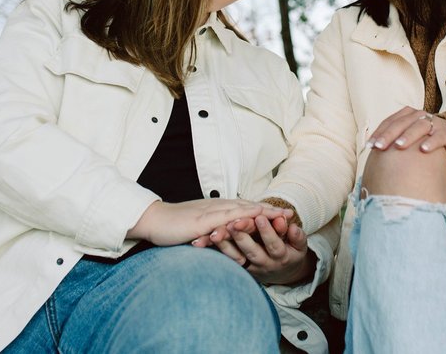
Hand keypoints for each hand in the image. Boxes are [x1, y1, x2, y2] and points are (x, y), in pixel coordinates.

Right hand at [128, 199, 291, 246]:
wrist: (154, 220)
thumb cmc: (173, 226)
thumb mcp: (198, 228)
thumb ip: (213, 231)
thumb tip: (224, 238)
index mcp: (217, 209)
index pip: (245, 209)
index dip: (264, 211)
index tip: (282, 215)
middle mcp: (217, 207)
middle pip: (249, 207)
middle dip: (270, 211)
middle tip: (291, 214)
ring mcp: (211, 212)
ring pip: (242, 210)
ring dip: (262, 213)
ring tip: (281, 217)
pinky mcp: (204, 220)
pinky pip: (227, 218)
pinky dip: (243, 217)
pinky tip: (254, 219)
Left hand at [213, 215, 314, 284]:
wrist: (282, 272)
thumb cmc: (291, 252)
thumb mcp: (299, 246)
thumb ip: (297, 236)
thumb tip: (293, 226)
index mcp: (281, 257)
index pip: (274, 245)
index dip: (268, 232)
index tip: (260, 217)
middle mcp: (264, 264)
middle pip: (252, 252)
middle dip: (242, 237)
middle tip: (234, 223)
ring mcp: (251, 267)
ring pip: (236, 257)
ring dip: (225, 245)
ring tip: (216, 232)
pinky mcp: (239, 267)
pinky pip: (226, 259)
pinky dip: (216, 250)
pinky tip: (206, 241)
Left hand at [367, 106, 445, 154]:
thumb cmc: (423, 137)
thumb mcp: (408, 136)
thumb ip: (393, 141)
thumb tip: (373, 152)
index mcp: (406, 115)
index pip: (389, 122)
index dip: (379, 133)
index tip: (370, 145)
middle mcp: (418, 116)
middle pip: (401, 123)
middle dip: (389, 135)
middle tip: (379, 146)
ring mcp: (433, 122)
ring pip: (419, 127)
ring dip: (408, 136)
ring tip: (399, 146)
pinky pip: (438, 136)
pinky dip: (431, 142)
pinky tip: (423, 149)